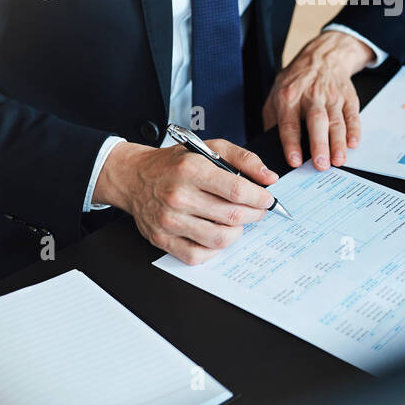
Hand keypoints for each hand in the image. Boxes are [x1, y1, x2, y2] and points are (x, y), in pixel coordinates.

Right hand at [93, 139, 278, 264]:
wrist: (134, 177)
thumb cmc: (175, 164)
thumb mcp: (210, 148)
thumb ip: (244, 159)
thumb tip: (269, 178)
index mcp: (191, 169)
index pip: (237, 190)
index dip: (260, 198)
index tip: (267, 200)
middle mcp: (178, 196)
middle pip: (231, 215)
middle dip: (254, 214)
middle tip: (257, 210)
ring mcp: (169, 221)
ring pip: (219, 238)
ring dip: (237, 232)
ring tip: (237, 221)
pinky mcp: (161, 239)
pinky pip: (198, 255)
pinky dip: (214, 249)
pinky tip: (216, 234)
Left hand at [263, 30, 373, 169]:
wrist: (323, 56)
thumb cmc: (297, 80)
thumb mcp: (275, 93)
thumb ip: (271, 120)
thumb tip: (270, 147)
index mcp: (289, 97)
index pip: (289, 123)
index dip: (291, 143)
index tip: (294, 161)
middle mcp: (311, 96)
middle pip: (316, 121)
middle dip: (319, 144)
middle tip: (321, 165)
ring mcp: (331, 97)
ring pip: (336, 121)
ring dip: (338, 142)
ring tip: (338, 161)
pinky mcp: (348, 98)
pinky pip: (352, 115)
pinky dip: (354, 130)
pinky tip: (353, 143)